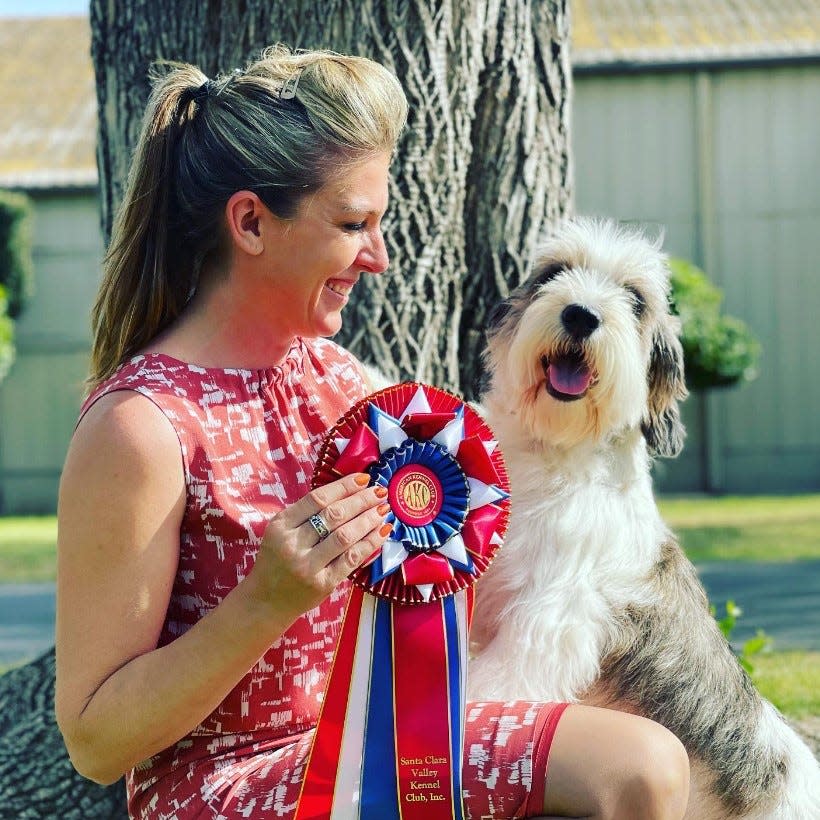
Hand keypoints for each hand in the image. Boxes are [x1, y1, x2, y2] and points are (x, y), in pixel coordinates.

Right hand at [245, 473, 390, 622]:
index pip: (317, 499)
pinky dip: (370, 543)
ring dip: (368, 519)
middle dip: (361, 500)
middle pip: (334, 515)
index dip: (344, 486)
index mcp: (281, 525)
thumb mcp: (281, 532)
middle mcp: (293, 544)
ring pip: (345, 536)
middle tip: (379, 491)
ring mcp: (308, 566)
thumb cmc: (277, 560)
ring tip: (383, 508)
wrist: (266, 601)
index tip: (364, 479)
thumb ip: (306, 514)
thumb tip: (348, 492)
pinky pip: (352, 559)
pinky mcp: (323, 584)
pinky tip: (382, 531)